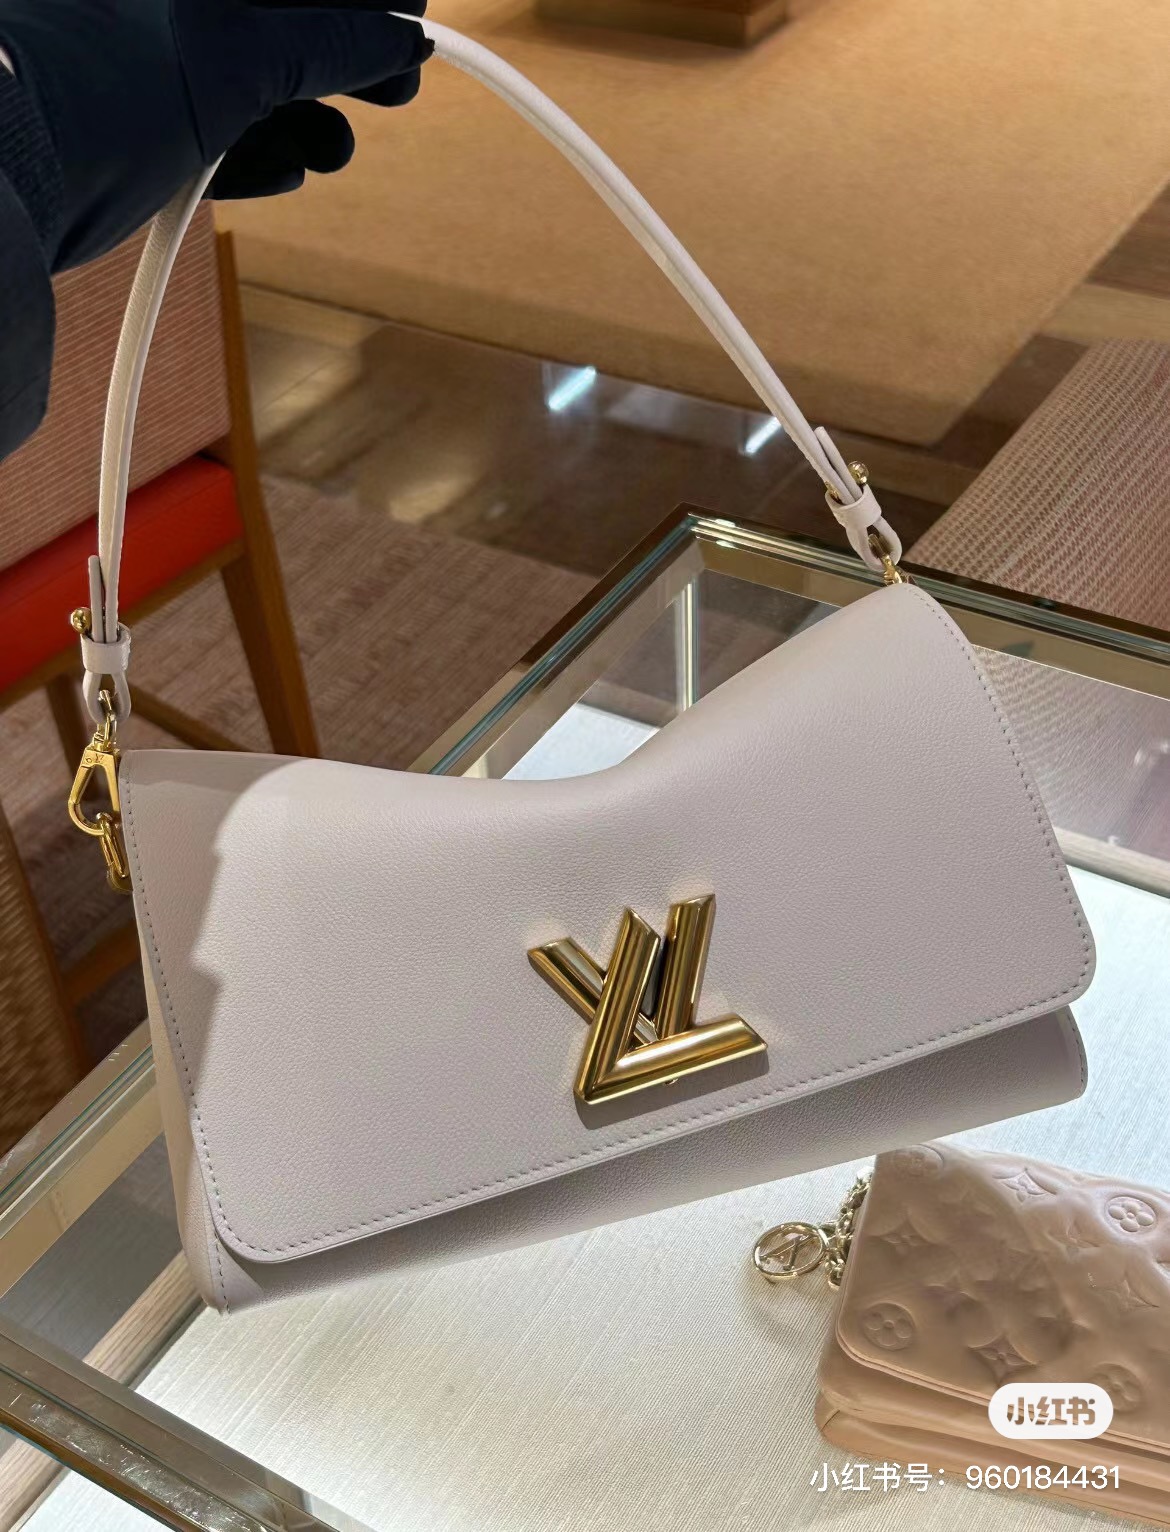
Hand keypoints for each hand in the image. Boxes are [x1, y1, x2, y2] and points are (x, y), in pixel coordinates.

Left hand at [0, 0, 430, 267]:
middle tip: (391, 94)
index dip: (366, 4)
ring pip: (249, 72)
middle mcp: (165, 8)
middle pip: (280, 20)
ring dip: (305, 114)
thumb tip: (399, 39)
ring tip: (330, 150)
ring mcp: (143, 52)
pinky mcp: (130, 114)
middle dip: (341, 58)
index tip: (407, 30)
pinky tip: (285, 170)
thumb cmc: (95, 87)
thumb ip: (328, 42)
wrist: (0, 182)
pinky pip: (212, 121)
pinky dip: (254, 148)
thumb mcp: (235, 56)